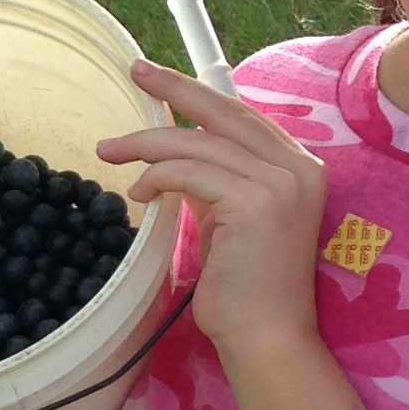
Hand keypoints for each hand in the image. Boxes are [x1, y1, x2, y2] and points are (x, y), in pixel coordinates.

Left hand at [95, 57, 327, 357]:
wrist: (266, 338)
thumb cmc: (244, 290)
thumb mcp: (231, 220)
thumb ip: (216, 183)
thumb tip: (176, 159)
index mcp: (298, 168)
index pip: (241, 117)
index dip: (198, 95)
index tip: (158, 80)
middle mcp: (298, 168)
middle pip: (225, 112)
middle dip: (174, 89)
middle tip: (135, 71)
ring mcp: (282, 183)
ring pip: (198, 142)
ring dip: (146, 145)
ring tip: (110, 153)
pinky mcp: (258, 202)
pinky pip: (190, 172)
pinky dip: (156, 176)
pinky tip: (138, 195)